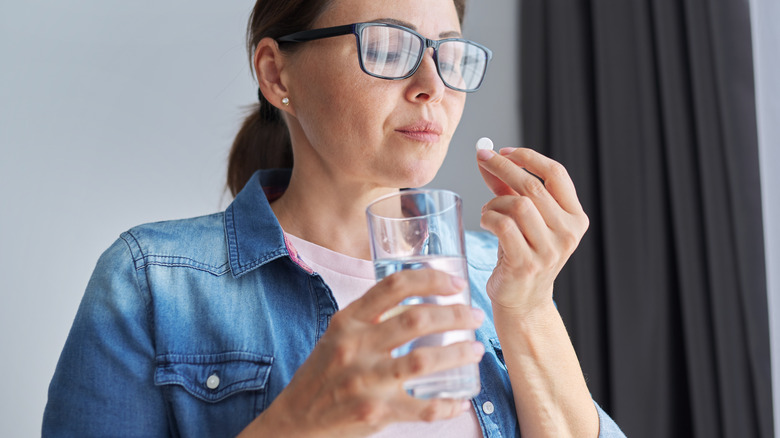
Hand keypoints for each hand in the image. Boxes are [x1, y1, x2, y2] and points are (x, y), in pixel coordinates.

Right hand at [240, 269, 484, 437]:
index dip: (430, 279)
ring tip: (476, 350)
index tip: (455, 283)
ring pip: (425, 359)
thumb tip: (417, 300)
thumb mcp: (337, 336)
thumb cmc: (323, 375)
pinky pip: (422, 408)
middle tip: (474, 316)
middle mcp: (355, 346)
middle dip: (455, 315)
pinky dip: (447, 405)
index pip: (393, 287)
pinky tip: (460, 401)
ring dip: (459, 353)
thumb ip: (370, 319)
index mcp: (348, 322)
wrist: (295, 421)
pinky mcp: (375, 412)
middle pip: (416, 319)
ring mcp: (365, 380)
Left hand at [476, 147, 588, 316]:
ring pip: (517, 205)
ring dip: (495, 201)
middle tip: (483, 158)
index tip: (504, 150)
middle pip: (533, 186)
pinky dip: (489, 218)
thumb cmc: (522, 254)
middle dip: (503, 167)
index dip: (529, 157)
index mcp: (575, 218)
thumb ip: (508, 187)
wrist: (523, 301)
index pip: (557, 174)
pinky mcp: (526, 264)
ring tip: (488, 210)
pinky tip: (486, 222)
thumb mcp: (523, 219)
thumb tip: (486, 155)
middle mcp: (568, 233)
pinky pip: (503, 226)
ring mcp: (549, 251)